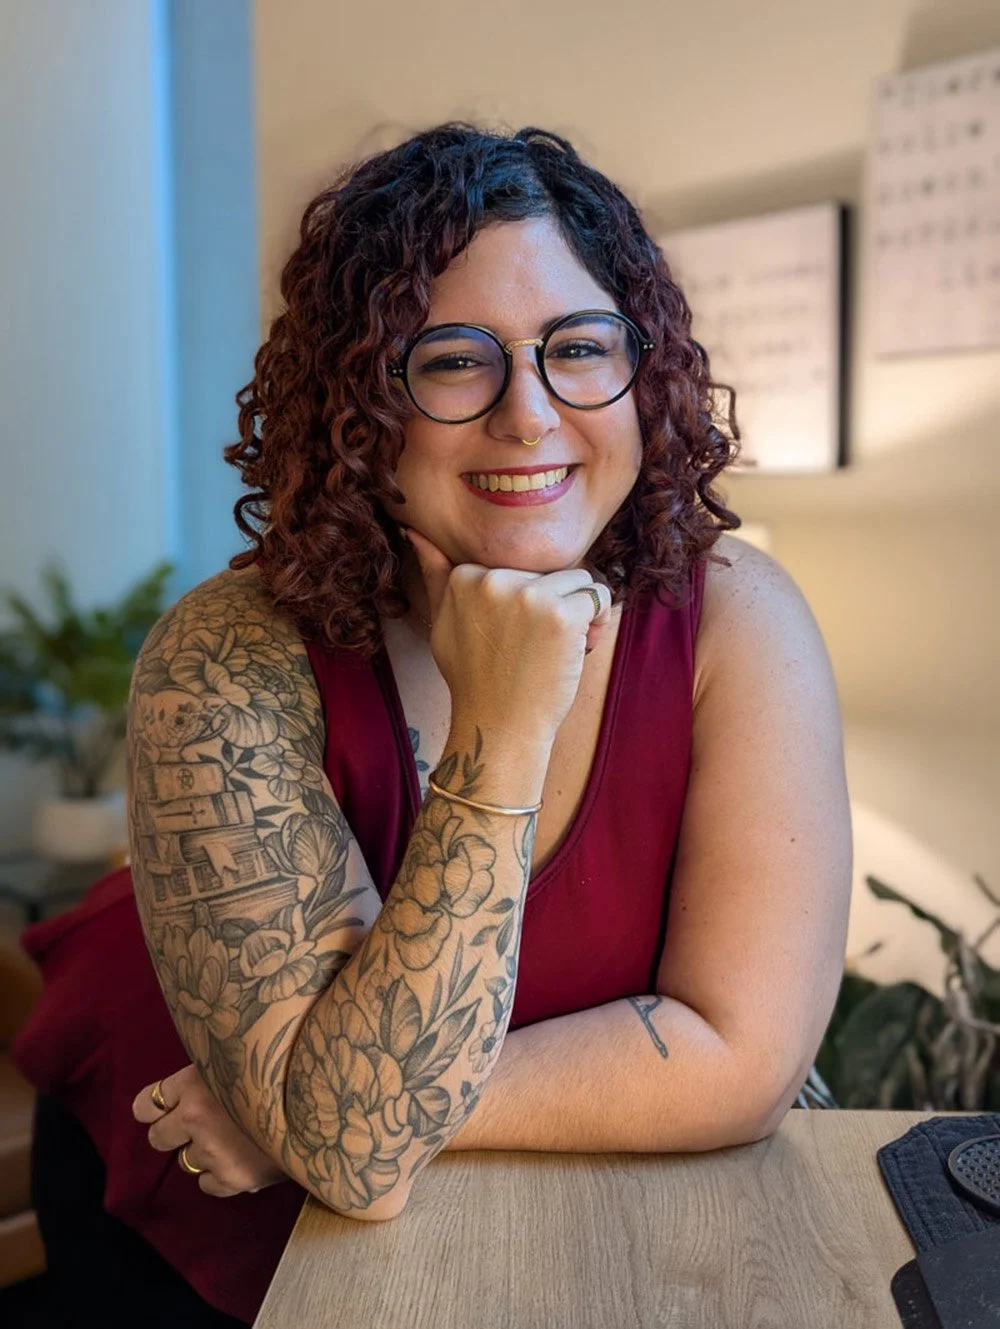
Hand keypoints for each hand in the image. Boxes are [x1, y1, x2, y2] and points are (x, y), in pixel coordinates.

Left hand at [133, 1065, 286, 1197]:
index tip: (169, 1106)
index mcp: (196, 1080)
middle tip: (202, 1123)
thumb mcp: (242, 1057)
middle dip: (175, 1132)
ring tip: (236, 1136)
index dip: (157, 1106)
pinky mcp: (233, 1178)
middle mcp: (197, 1116)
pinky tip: (242, 1156)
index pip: (146, 1104)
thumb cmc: (285, 1069)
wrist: (326, 1098)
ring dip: (205, 1152)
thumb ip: (212, 1071)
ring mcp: (214, 1151)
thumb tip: (188, 1080)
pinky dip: (220, 1175)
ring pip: (186, 1162)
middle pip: (157, 1137)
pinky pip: (207, 1185)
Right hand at [404, 528, 612, 746]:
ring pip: (575, 579)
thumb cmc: (475, 680)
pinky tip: (582, 645)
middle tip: (539, 646)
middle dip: (552, 603)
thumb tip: (416, 532)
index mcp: (466, 577)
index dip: (526, 600)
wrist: (499, 727)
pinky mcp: (560, 614)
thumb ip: (436, 578)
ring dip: (577, 610)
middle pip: (546, 571)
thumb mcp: (443, 625)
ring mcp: (527, 595)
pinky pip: (597, 594)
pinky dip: (599, 618)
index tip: (518, 634)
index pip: (517, 567)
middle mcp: (494, 579)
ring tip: (562, 646)